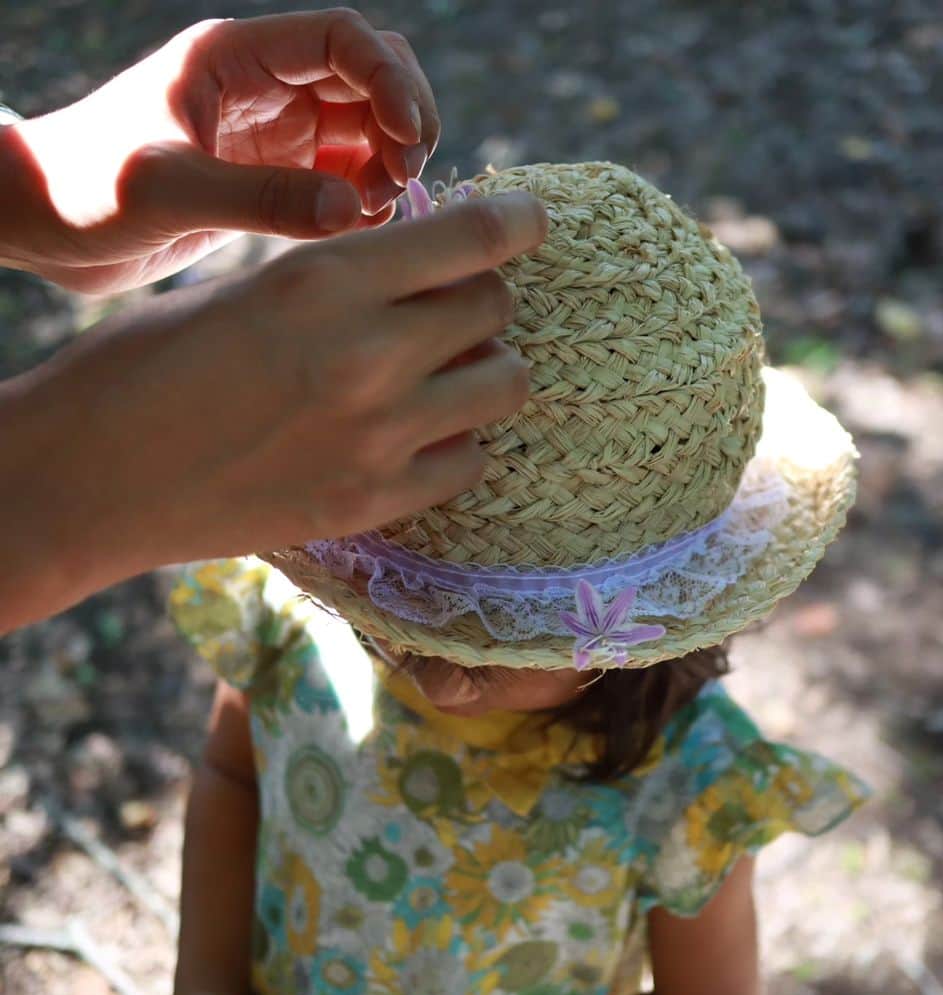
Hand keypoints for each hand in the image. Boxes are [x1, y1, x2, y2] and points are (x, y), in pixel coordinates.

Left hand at [1, 9, 438, 291]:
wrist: (42, 226)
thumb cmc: (85, 188)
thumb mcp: (168, 189)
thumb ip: (263, 198)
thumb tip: (358, 208)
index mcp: (237, 60)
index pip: (342, 40)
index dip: (391, 82)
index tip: (411, 141)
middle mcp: (265, 90)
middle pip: (370, 79)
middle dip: (403, 122)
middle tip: (403, 179)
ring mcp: (274, 138)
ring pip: (365, 133)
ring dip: (388, 167)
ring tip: (376, 211)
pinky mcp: (272, 184)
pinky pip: (343, 181)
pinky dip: (366, 202)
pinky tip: (358, 228)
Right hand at [1, 190, 546, 630]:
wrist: (93, 480)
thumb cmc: (148, 367)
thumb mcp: (248, 290)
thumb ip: (343, 279)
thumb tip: (425, 268)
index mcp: (325, 281)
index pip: (472, 238)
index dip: (516, 223)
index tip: (530, 222)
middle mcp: (369, 356)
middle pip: (496, 309)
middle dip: (480, 300)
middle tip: (444, 310)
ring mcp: (379, 439)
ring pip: (506, 385)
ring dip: (482, 371)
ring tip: (437, 376)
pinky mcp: (375, 505)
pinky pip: (471, 463)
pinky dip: (455, 443)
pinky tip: (414, 437)